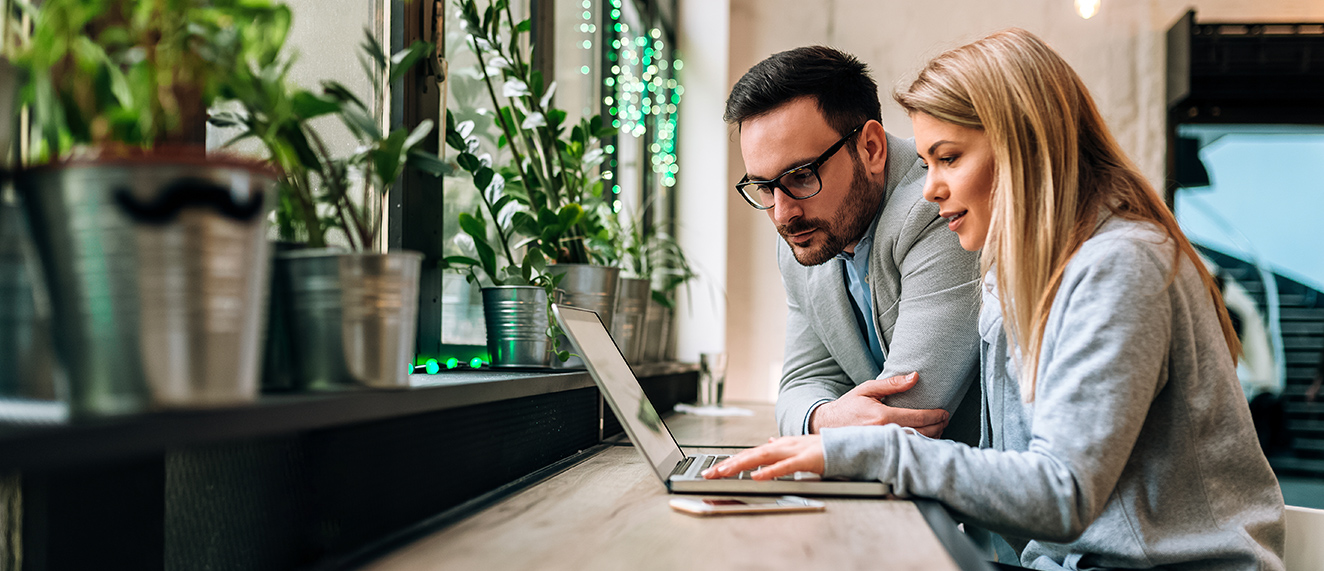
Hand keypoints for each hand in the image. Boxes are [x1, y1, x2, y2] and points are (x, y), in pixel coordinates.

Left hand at [701, 435, 823, 480]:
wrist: (846, 446)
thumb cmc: (822, 450)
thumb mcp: (796, 448)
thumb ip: (780, 448)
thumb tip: (767, 443)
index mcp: (779, 446)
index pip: (750, 454)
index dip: (731, 461)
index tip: (713, 470)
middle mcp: (782, 446)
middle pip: (750, 454)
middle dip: (728, 464)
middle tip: (710, 473)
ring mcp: (793, 451)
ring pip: (762, 457)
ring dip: (742, 464)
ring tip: (725, 472)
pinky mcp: (806, 460)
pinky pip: (785, 467)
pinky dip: (769, 471)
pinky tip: (756, 477)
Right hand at [809, 372, 949, 437]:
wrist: (828, 425)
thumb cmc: (848, 407)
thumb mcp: (868, 389)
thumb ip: (892, 384)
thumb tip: (915, 377)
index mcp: (882, 416)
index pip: (918, 417)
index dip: (935, 415)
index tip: (944, 412)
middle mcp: (884, 433)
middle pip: (921, 433)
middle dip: (938, 426)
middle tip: (944, 420)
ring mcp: (883, 445)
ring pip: (915, 444)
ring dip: (931, 437)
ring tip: (938, 429)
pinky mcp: (881, 452)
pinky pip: (905, 450)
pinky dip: (918, 446)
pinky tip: (924, 440)